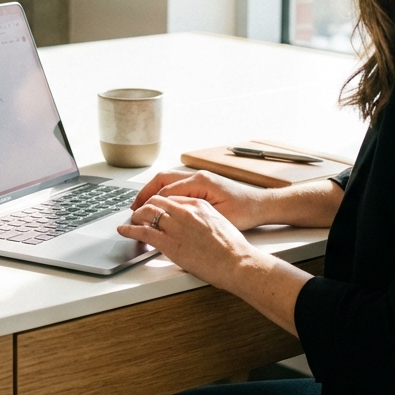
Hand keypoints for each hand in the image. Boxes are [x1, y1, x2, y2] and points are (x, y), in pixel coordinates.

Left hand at [117, 194, 262, 291]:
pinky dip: (130, 230)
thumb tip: (194, 224)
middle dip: (145, 206)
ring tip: (131, 220)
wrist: (237, 262)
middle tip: (139, 213)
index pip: (171, 197)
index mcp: (199, 205)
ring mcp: (177, 226)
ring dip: (136, 216)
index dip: (159, 202)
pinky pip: (143, 232)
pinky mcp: (170, 243)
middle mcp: (186, 212)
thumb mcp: (219, 222)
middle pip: (156, 201)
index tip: (154, 207)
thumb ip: (203, 218)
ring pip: (147, 213)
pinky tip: (123, 230)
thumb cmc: (233, 248)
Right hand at [130, 170, 271, 230]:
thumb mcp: (216, 217)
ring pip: (168, 181)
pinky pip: (177, 185)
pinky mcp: (202, 183)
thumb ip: (191, 215)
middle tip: (133, 209)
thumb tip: (168, 219)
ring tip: (142, 207)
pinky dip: (165, 193)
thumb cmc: (244, 212)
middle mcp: (198, 176)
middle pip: (162, 180)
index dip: (149, 204)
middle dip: (145, 194)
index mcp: (200, 182)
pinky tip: (160, 206)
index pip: (165, 191)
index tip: (137, 215)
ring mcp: (199, 178)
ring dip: (153, 193)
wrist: (261, 205)